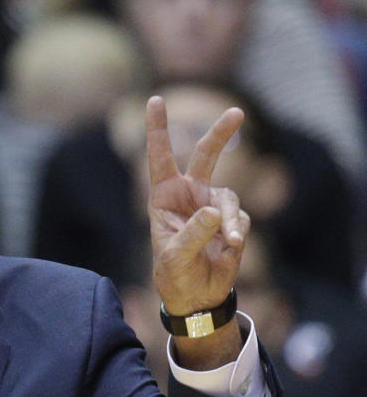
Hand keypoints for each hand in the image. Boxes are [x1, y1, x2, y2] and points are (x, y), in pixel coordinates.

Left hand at [146, 96, 248, 316]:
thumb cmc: (174, 274)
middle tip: (237, 112)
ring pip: (229, 197)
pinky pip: (239, 218)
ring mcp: (211, 206)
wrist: (196, 296)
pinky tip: (230, 248)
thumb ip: (193, 233)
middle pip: (206, 156)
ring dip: (229, 220)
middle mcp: (188, 195)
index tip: (156, 100)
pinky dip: (236, 231)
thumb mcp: (174, 256)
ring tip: (228, 243)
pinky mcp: (230, 220)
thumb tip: (214, 211)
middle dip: (221, 134)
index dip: (157, 129)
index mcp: (163, 197)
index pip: (160, 157)